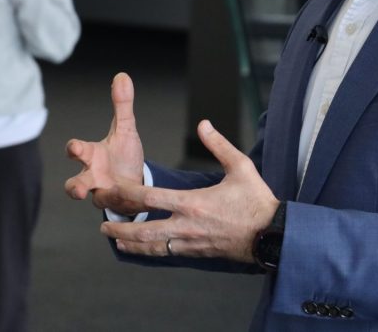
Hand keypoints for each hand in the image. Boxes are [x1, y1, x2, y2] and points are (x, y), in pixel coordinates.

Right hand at [65, 73, 146, 214]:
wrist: (134, 182)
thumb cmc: (123, 155)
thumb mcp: (125, 128)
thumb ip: (122, 105)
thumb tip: (122, 75)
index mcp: (92, 156)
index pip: (76, 151)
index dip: (74, 149)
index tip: (74, 149)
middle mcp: (93, 177)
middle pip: (76, 184)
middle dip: (76, 187)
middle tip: (78, 190)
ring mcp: (104, 195)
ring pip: (96, 201)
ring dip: (104, 202)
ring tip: (111, 200)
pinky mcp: (119, 206)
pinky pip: (123, 208)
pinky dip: (132, 205)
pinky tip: (144, 202)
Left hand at [100, 119, 278, 262]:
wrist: (272, 234)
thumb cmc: (257, 200)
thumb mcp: (241, 167)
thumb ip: (219, 145)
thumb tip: (203, 124)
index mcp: (194, 203)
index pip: (150, 198)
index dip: (127, 193)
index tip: (112, 188)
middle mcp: (187, 226)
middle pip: (143, 230)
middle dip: (121, 228)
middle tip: (104, 223)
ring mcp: (191, 242)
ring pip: (152, 246)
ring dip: (130, 243)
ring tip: (114, 238)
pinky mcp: (197, 252)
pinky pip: (167, 253)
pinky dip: (149, 251)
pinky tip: (141, 248)